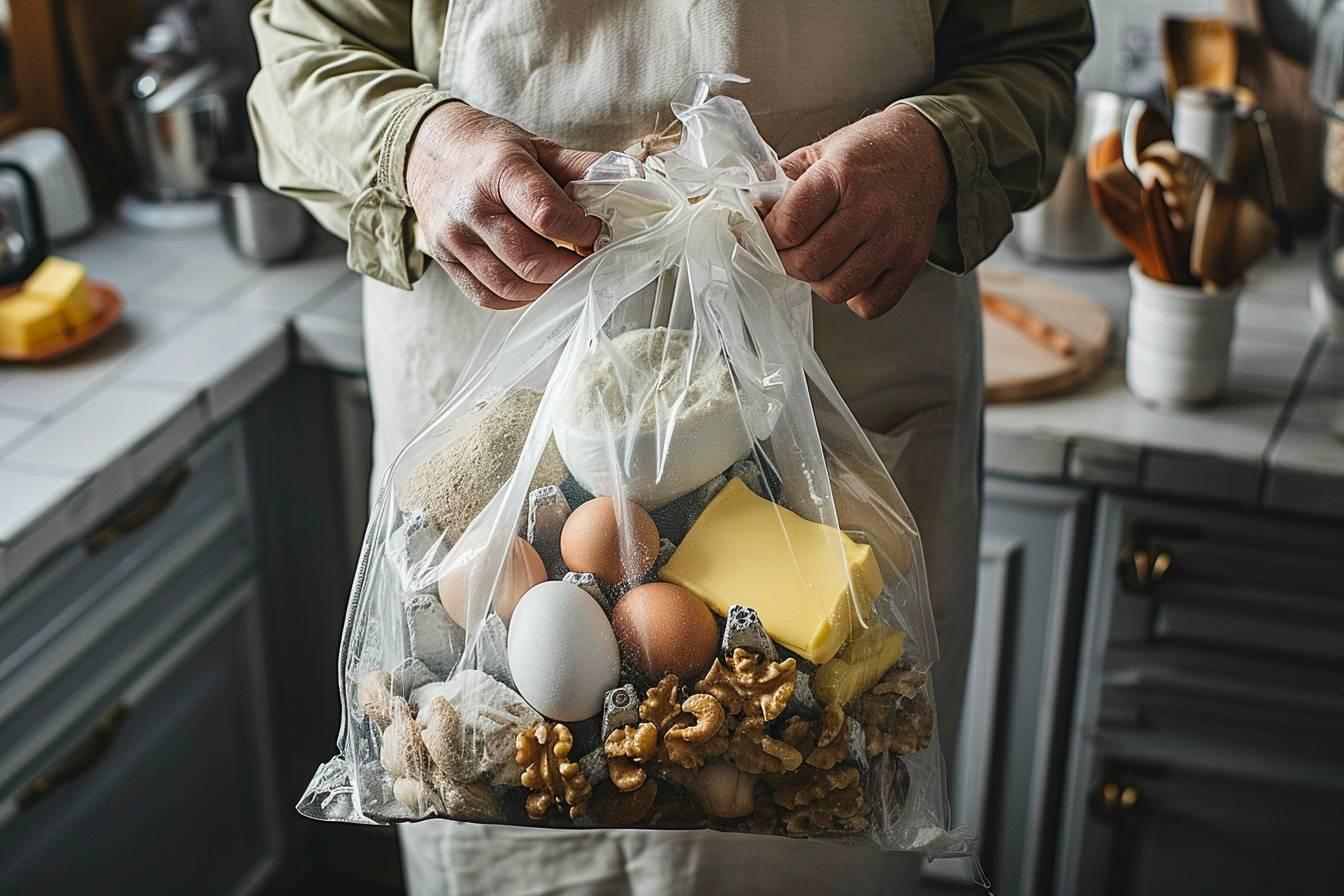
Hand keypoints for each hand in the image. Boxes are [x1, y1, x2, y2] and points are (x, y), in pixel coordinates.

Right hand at [406, 102, 603, 308]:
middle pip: (530, 260)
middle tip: (587, 258)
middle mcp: (472, 207)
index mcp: (500, 170)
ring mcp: (454, 238)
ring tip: (563, 270)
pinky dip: (519, 297)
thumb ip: (582, 167)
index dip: (581, 231)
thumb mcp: (537, 146)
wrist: (426, 151)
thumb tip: (630, 181)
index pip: (547, 216)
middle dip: (570, 267)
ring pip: (510, 285)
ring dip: (547, 286)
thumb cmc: (488, 150)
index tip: (595, 231)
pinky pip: (487, 296)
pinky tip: (533, 281)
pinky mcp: (444, 260)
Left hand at [764, 106, 951, 318]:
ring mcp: (894, 240)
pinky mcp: (911, 262)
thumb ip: (780, 184)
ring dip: (818, 281)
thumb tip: (743, 213)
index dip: (767, 236)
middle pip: (809, 265)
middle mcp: (871, 209)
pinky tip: (850, 271)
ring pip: (836, 290)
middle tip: (788, 250)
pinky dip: (854, 297)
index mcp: (841, 176)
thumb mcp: (819, 153)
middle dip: (787, 262)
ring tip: (820, 259)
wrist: (925, 150)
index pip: (789, 227)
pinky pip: (871, 306)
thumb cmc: (866, 153)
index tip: (765, 233)